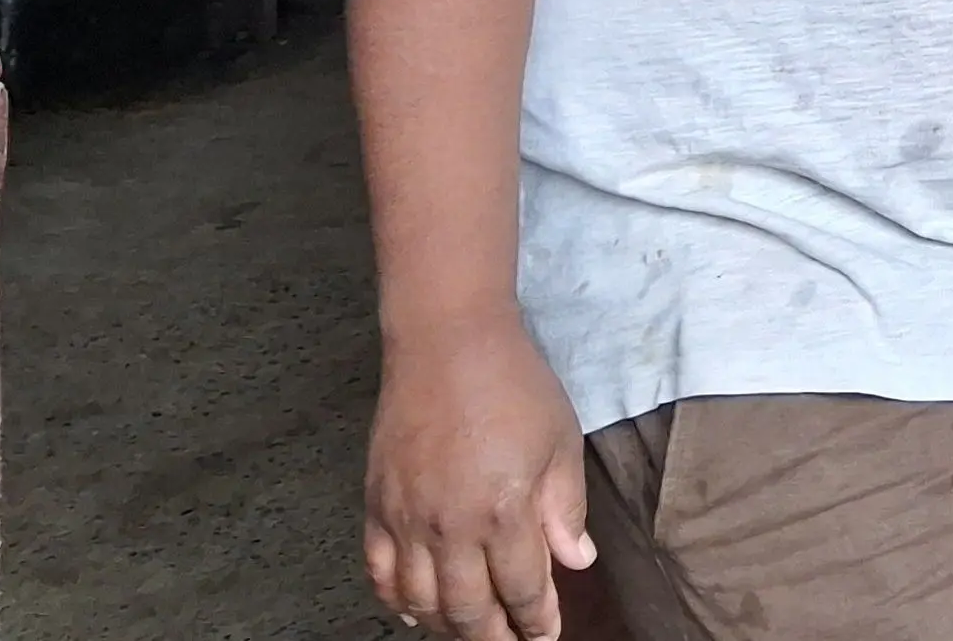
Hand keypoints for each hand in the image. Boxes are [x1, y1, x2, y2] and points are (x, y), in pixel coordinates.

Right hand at [364, 318, 592, 640]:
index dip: (536, 621)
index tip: (545, 635)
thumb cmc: (514, 384)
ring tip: (469, 631)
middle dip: (493, 637)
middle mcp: (450, 526)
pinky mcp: (377, 505)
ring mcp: (407, 519)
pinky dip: (395, 601)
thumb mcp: (560, 441)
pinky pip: (379, 572)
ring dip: (447, 626)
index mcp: (504, 511)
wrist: (447, 341)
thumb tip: (576, 561)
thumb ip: (565, 508)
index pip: (522, 589)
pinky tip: (413, 612)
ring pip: (421, 602)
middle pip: (468, 609)